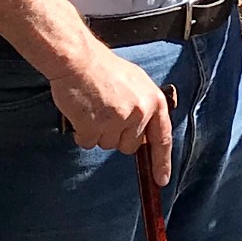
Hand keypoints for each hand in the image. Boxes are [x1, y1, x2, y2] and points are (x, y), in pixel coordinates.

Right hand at [47, 40, 173, 184]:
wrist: (79, 60)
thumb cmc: (105, 70)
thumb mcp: (137, 85)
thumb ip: (145, 109)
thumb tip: (146, 135)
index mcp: (154, 101)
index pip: (162, 138)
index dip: (162, 162)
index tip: (161, 179)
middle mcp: (140, 112)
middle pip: (130, 146)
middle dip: (117, 135)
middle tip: (107, 112)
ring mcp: (118, 119)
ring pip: (108, 145)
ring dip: (99, 132)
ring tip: (95, 108)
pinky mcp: (95, 125)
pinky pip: (89, 143)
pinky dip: (83, 134)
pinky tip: (83, 113)